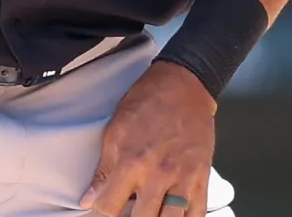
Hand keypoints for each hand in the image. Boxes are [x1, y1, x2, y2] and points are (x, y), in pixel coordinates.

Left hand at [81, 61, 216, 215]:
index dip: (103, 208)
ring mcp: (184, 180)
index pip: (110, 206)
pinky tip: (173, 214)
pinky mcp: (203, 180)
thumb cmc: (145, 104)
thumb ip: (103, 170)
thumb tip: (88, 199)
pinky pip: (197, 215)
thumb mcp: (114, 132)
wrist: (183, 87)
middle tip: (129, 207)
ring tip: (150, 210)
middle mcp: (159, 175)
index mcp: (132, 163)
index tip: (105, 203)